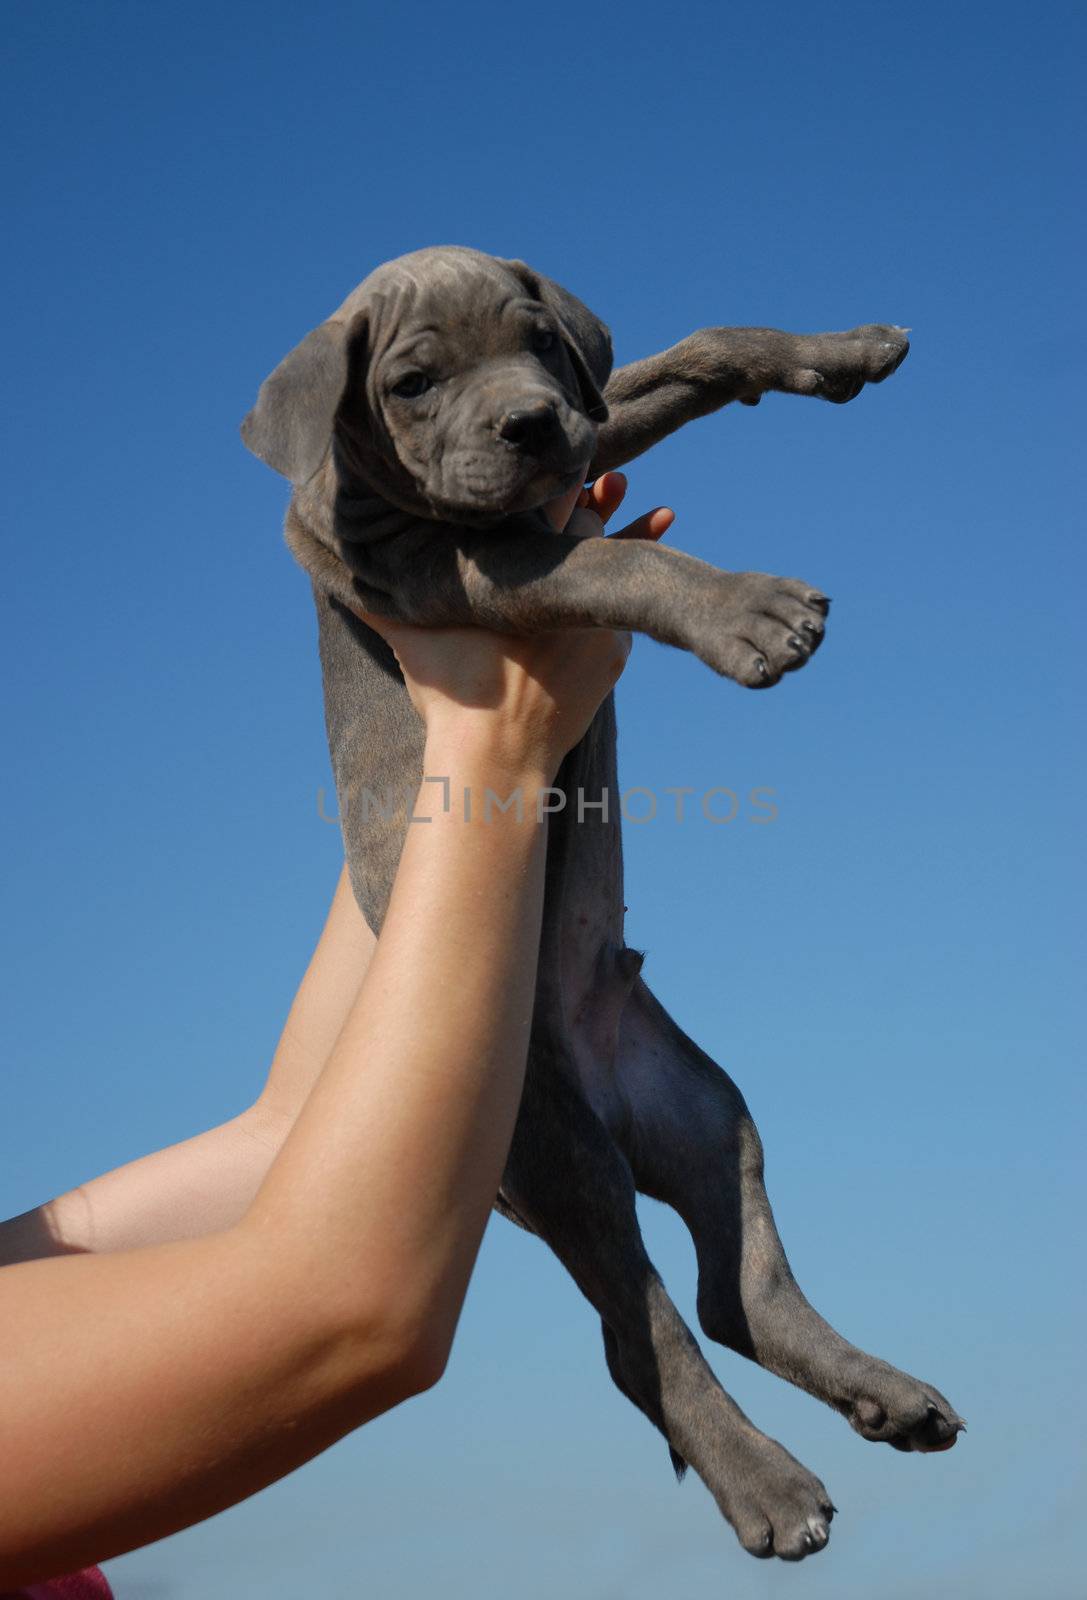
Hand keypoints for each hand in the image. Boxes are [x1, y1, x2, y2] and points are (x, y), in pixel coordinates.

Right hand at [356, 475, 673, 780]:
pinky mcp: (616, 654)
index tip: (571, 463)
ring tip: (660, 511)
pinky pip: (622, 613)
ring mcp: (598, 622)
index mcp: (516, 573)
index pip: (545, 508)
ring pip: (616, 570)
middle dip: (597, 504)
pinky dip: (620, 599)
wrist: (497, 759)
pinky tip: (642, 578)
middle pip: (586, 533)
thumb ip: (379, 597)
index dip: (558, 483)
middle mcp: (565, 588)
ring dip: (631, 540)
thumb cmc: (450, 694)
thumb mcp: (409, 638)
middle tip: (617, 479)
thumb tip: (331, 565)